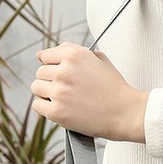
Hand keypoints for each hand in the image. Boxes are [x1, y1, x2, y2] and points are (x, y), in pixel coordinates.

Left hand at [31, 41, 148, 141]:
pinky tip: (61, 108)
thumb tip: (41, 55)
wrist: (126, 112)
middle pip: (40, 72)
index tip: (63, 74)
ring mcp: (59, 92)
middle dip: (51, 80)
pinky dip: (46, 107)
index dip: (54, 66)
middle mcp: (64, 71)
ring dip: (47, 93)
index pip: (46, 56)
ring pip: (36, 88)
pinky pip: (37, 105)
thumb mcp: (98, 59)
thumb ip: (71, 51)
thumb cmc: (114, 87)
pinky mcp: (57, 111)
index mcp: (74, 55)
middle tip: (69, 89)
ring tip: (65, 99)